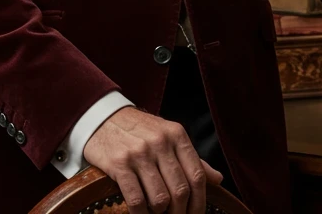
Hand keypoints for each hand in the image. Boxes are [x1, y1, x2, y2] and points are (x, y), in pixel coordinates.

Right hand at [83, 106, 222, 213]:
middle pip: (180, 190)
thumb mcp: (169, 136)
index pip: (197, 175)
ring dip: (160, 213)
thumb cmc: (140, 130)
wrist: (103, 118)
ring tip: (157, 213)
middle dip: (180, 213)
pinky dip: (140, 213)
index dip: (200, 201)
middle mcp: (160, 143)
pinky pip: (136, 199)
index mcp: (177, 135)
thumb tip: (218, 179)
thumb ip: (192, 158)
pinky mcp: (119, 164)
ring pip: (160, 198)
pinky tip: (140, 213)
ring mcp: (139, 154)